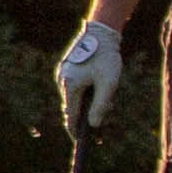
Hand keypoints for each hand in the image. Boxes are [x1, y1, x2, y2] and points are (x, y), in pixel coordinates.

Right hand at [51, 16, 124, 131]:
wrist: (101, 32)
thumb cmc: (106, 58)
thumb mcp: (108, 84)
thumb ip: (100, 106)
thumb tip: (93, 125)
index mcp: (70, 86)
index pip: (70, 115)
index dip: (74, 130)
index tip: (79, 140)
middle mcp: (62, 80)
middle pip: (72, 105)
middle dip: (86, 112)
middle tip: (106, 108)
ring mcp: (63, 72)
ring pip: (74, 95)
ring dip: (87, 99)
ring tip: (106, 91)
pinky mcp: (67, 66)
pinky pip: (74, 84)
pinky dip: (85, 89)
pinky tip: (98, 81)